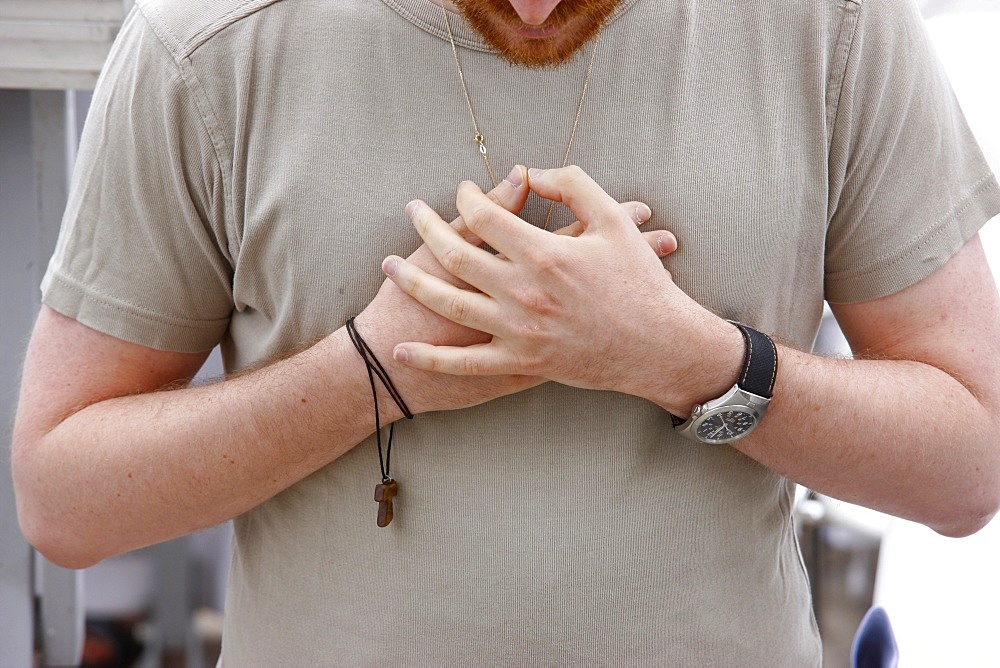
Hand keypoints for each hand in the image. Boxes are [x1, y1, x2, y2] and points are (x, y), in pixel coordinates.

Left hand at [382, 165, 738, 410]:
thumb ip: (573, 186)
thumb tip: (532, 171)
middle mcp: (524, 292)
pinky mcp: (520, 363)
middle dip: (426, 228)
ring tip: (387, 266)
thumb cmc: (640, 281)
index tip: (461, 190)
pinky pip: (466, 364)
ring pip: (450, 305)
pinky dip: (431, 360)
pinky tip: (403, 351)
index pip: (487, 216)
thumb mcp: (615, 221)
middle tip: (410, 211)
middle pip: (457, 255)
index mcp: (544, 253)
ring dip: (413, 284)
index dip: (467, 197)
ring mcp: (519, 331)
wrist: (660, 346)